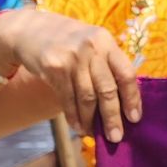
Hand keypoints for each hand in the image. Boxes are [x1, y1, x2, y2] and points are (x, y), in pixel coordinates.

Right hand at [0, 10, 141, 142]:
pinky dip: (73, 116)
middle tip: (115, 136)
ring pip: (86, 98)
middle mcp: (91, 48)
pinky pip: (67, 99)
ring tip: (93, 133)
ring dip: (90, 120)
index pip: (126, 73)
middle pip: (107, 89)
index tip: (135, 118)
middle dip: (112, 117)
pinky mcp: (53, 68)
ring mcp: (71, 58)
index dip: (132, 98)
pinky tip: (78, 126)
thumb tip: (124, 102)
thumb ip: (108, 65)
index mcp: (106, 42)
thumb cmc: (69, 41)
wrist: (31, 30)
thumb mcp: (93, 43)